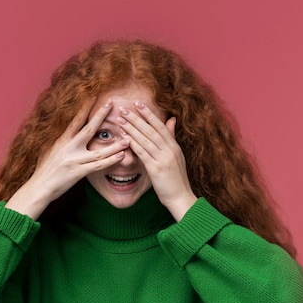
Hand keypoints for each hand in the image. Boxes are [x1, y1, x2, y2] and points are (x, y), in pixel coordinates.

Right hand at [5, 98, 129, 219]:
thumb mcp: (50, 151)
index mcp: (62, 140)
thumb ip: (61, 141)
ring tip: (128, 138)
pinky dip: (110, 161)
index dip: (85, 107)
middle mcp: (68, 148)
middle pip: (88, 129)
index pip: (76, 120)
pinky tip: (121, 156)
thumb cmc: (44, 170)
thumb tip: (67, 132)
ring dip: (115, 145)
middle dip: (100, 115)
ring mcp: (73, 160)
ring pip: (98, 151)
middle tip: (112, 103)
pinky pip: (97, 166)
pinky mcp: (77, 173)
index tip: (94, 95)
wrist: (39, 187)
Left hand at [117, 102, 196, 221]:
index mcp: (174, 147)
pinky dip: (133, 143)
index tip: (138, 104)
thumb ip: (172, 139)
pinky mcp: (156, 169)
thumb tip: (171, 120)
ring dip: (132, 128)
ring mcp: (163, 159)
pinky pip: (143, 153)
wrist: (181, 198)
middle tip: (124, 108)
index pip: (160, 126)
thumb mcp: (177, 157)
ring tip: (121, 119)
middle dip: (137, 118)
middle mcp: (170, 150)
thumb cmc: (176, 180)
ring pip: (145, 139)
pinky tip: (124, 137)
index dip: (149, 114)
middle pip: (151, 130)